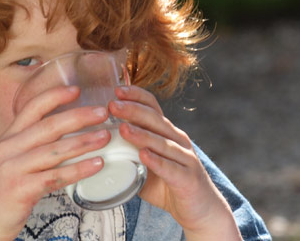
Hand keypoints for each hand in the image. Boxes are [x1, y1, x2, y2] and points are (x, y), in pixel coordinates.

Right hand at [0, 86, 109, 240]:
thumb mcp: (8, 162)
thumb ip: (29, 148)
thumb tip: (64, 138)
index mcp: (7, 139)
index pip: (31, 108)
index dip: (55, 96)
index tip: (77, 89)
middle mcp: (8, 149)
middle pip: (49, 125)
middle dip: (79, 116)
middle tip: (104, 112)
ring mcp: (13, 169)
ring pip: (55, 150)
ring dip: (85, 142)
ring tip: (106, 137)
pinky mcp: (21, 189)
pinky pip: (56, 176)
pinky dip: (79, 169)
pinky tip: (96, 165)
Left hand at [109, 86, 241, 239]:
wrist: (201, 210)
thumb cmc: (170, 186)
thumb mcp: (146, 167)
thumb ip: (128, 156)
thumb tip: (97, 150)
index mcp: (168, 134)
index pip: (153, 107)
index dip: (136, 96)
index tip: (117, 89)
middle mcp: (178, 141)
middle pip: (156, 120)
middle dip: (133, 110)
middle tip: (113, 104)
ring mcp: (186, 159)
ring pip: (162, 142)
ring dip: (142, 135)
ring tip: (123, 128)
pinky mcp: (188, 179)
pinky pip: (171, 168)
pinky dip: (157, 161)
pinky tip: (143, 156)